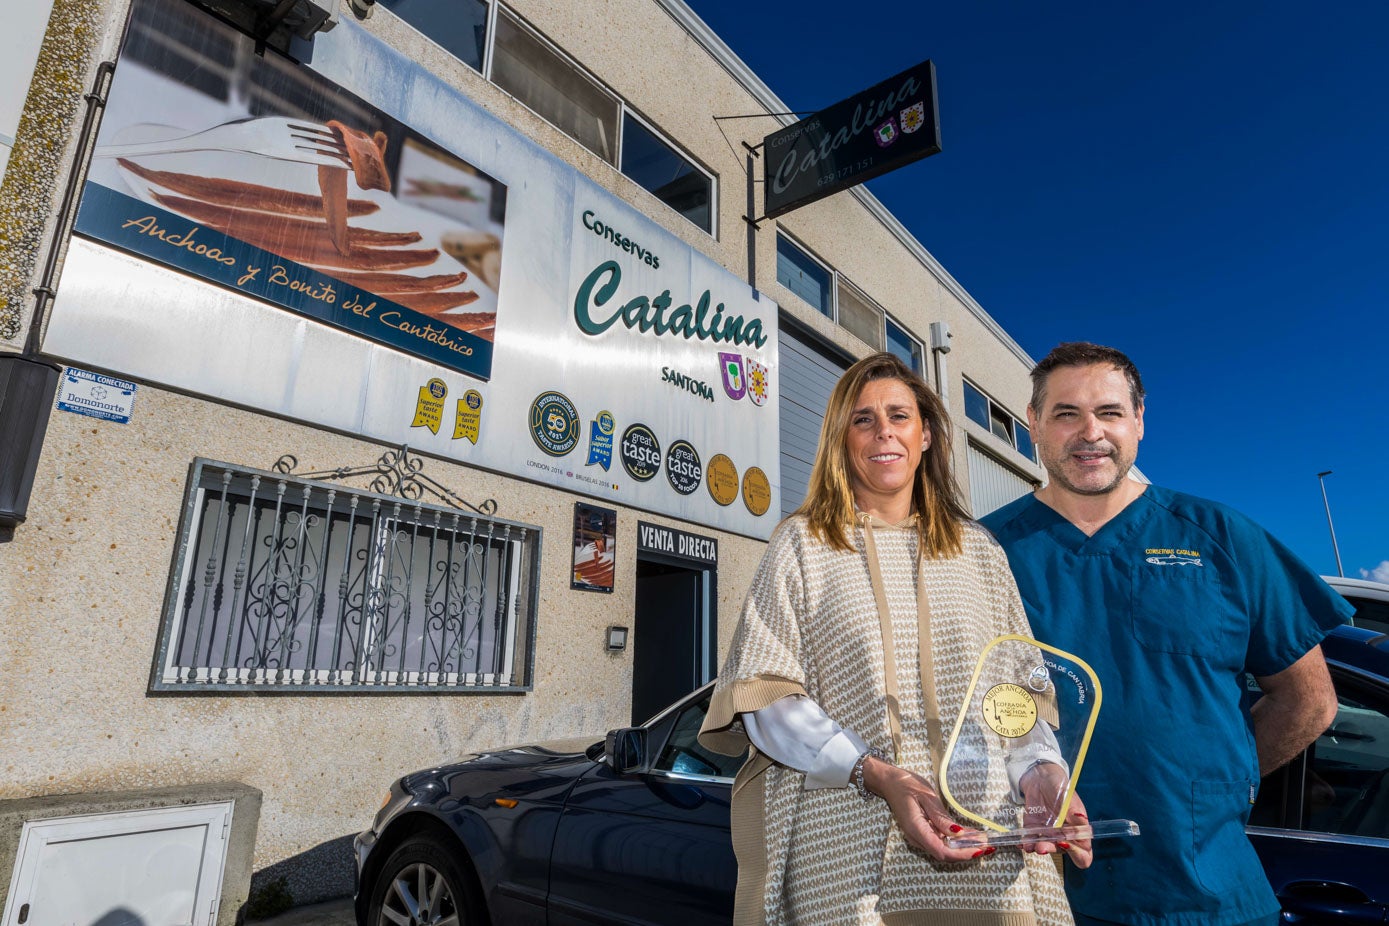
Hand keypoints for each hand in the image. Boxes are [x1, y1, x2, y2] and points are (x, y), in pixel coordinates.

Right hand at [861, 756, 985, 862]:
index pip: (942, 852)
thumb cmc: (906, 785)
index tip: (980, 849)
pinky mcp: (923, 832)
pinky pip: (941, 841)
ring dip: (964, 847)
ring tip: (984, 840)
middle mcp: (918, 838)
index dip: (963, 854)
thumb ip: (940, 817)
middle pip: (945, 854)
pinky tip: (971, 835)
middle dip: (968, 852)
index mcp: (917, 829)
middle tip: (989, 845)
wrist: (890, 781)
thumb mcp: (926, 796)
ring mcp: (920, 837)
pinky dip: (957, 841)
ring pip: (944, 849)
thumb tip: (957, 833)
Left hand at [1019, 763, 1091, 867]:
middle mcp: (1064, 836)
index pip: (1083, 853)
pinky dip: (1025, 843)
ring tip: (1030, 846)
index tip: (1065, 843)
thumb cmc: (1061, 788)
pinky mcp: (1033, 830)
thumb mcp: (1068, 797)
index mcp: (1078, 831)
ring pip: (1044, 848)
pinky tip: (1021, 843)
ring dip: (1037, 848)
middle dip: (1051, 850)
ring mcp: (1048, 835)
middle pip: (1061, 851)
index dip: (1077, 854)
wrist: (1041, 779)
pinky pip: (1029, 841)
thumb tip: (1081, 819)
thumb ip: (1074, 810)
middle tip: (1042, 846)